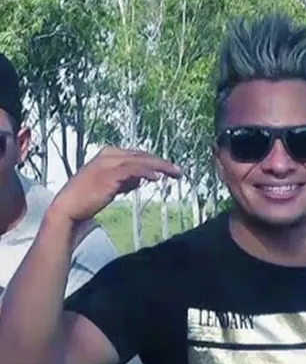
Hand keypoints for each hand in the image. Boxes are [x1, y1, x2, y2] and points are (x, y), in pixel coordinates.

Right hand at [50, 146, 181, 221]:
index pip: (138, 156)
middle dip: (162, 163)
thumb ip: (125, 181)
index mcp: (109, 155)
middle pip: (142, 156)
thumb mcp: (110, 186)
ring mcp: (108, 164)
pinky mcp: (108, 175)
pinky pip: (133, 170)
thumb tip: (141, 180)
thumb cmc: (87, 199)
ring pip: (141, 161)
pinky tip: (157, 178)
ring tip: (175, 173)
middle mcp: (109, 155)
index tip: (170, 169)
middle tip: (179, 171)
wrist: (68, 208)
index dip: (155, 162)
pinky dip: (146, 172)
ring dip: (160, 167)